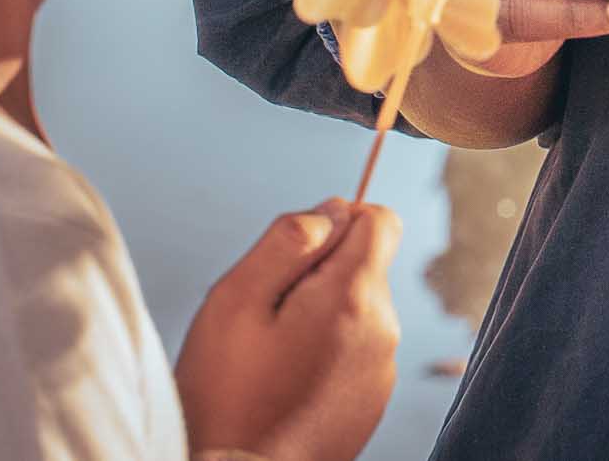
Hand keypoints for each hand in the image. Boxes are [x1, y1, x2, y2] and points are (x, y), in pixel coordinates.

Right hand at [178, 201, 401, 460]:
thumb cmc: (224, 395)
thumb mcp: (234, 301)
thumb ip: (287, 240)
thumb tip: (333, 209)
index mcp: (354, 297)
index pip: (380, 219)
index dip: (337, 221)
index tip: (293, 259)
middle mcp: (383, 329)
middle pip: (365, 264)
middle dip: (321, 273)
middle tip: (269, 317)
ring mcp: (382, 369)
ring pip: (359, 308)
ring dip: (321, 315)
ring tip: (273, 356)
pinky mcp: (373, 399)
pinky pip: (357, 349)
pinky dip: (327, 352)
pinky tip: (286, 384)